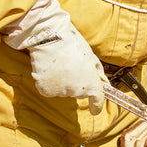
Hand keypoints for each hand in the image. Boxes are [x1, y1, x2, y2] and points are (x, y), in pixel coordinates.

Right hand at [3, 0, 105, 114]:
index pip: (97, 101)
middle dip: (77, 83)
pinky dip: (50, 81)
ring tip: (59, 64)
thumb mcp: (91, 57)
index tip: (95, 109)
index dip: (96, 106)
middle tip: (72, 66)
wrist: (50, 37)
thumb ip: (97, 72)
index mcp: (90, 84)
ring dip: (63, 81)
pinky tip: (50, 68)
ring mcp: (59, 92)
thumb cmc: (72, 44)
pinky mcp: (45, 90)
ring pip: (63, 90)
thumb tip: (102, 82)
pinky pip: (50, 88)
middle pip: (78, 93)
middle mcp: (76, 91)